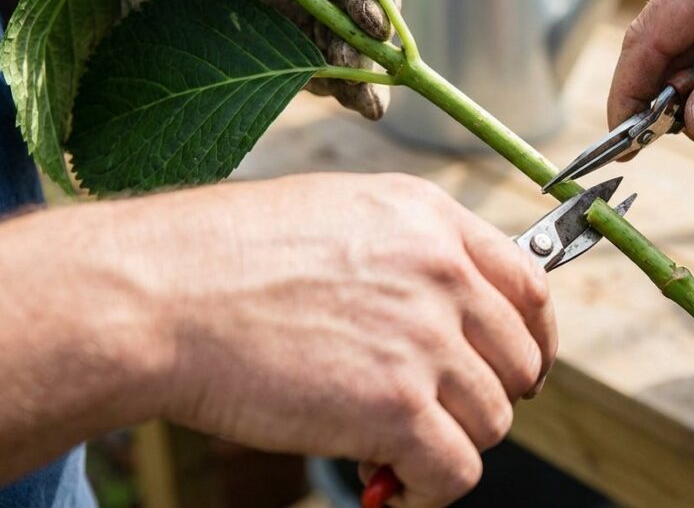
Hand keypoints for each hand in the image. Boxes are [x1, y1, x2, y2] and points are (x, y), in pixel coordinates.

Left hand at [113, 0, 412, 119]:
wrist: (120, 2)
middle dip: (374, 19)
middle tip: (374, 39)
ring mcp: (308, 17)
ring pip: (356, 39)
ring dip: (370, 65)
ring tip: (371, 94)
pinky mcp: (295, 57)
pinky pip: (334, 73)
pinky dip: (353, 90)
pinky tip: (364, 105)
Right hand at [135, 174, 553, 506]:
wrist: (159, 294)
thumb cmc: (222, 256)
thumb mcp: (338, 214)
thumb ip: (407, 255)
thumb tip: (442, 309)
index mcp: (432, 220)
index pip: (529, 286)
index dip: (534, 338)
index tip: (521, 368)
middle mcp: (442, 274)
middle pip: (519, 360)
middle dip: (486, 397)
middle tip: (440, 416)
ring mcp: (423, 339)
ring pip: (492, 420)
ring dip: (451, 445)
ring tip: (396, 454)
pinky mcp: (394, 407)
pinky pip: (456, 471)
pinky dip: (429, 493)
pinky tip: (389, 485)